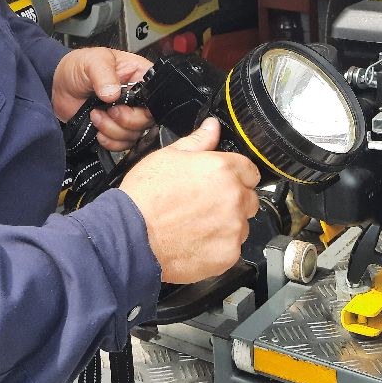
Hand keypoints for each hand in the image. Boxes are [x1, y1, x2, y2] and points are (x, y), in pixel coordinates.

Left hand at [51, 47, 153, 151]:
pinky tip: (97, 129)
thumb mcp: (92, 61)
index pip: (155, 97)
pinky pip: (123, 145)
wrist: (59, 85)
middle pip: (148, 120)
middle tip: (107, 110)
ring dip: (112, 131)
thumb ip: (104, 75)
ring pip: (135, 135)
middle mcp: (138, 98)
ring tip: (96, 115)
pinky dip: (110, 141)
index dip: (142, 107)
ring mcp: (128, 115)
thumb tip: (113, 93)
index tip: (121, 105)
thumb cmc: (78, 67)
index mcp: (140, 76)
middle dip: (124, 121)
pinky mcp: (116, 129)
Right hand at [118, 118, 260, 283]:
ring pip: (241, 226)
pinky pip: (232, 249)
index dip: (236, 176)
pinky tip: (196, 241)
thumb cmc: (145, 197)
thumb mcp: (168, 157)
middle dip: (233, 201)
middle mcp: (233, 198)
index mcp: (222, 169)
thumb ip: (198, 141)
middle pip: (249, 199)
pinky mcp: (227, 255)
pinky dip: (219, 247)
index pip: (250, 171)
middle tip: (205, 205)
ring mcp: (233, 229)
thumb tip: (212, 127)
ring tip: (197, 225)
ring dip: (227, 225)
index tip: (223, 183)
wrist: (131, 235)